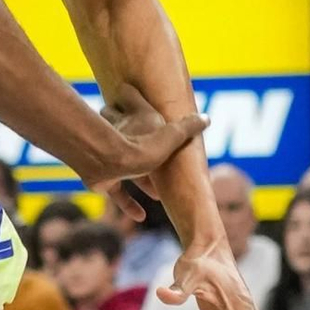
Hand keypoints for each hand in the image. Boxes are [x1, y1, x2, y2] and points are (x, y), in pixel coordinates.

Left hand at [89, 84, 207, 220]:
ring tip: (157, 191)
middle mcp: (119, 133)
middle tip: (154, 152)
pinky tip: (141, 216)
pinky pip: (117, 192)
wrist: (108, 163)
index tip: (132, 93)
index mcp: (135, 118)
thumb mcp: (172, 135)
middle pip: (119, 125)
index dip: (130, 94)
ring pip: (121, 161)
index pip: (128, 95)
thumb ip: (188, 128)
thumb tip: (206, 118)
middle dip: (133, 133)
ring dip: (139, 176)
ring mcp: (108, 156)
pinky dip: (128, 204)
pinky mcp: (103, 179)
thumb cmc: (142, 144)